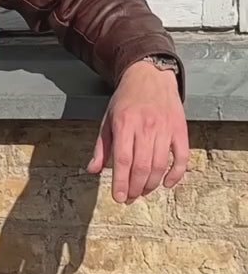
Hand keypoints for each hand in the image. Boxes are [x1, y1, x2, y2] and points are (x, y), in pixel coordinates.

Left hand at [87, 61, 188, 203]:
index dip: (120, 182)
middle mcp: (145, 126)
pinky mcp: (180, 129)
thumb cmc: (126, 100)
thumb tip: (91, 170)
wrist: (149, 75)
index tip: (118, 197)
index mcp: (124, 124)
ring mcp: (165, 128)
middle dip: (135, 188)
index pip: (122, 160)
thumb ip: (101, 146)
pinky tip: (167, 183)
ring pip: (160, 165)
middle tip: (130, 198)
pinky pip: (182, 157)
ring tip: (144, 191)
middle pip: (142, 166)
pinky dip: (176, 174)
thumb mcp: (108, 119)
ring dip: (152, 184)